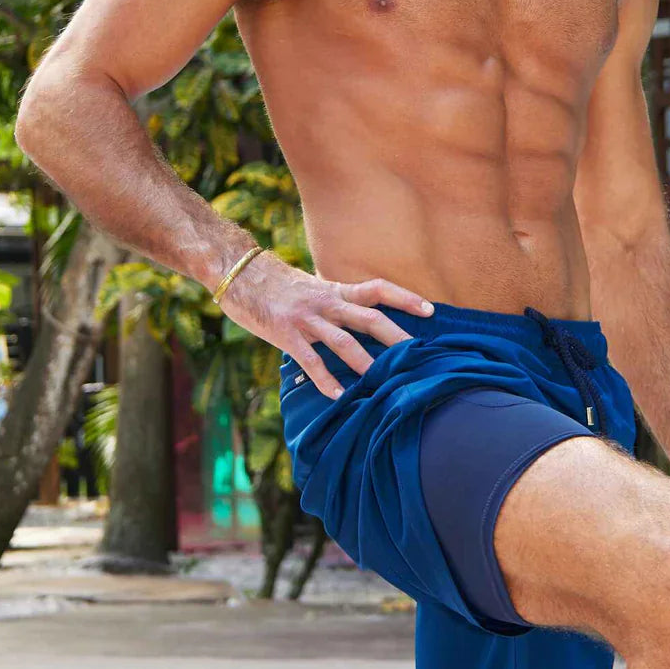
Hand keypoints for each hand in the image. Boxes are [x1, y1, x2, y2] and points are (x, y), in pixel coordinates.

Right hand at [219, 255, 433, 398]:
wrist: (239, 272)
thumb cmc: (277, 283)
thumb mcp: (312, 287)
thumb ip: (335, 300)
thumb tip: (359, 313)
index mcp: (335, 290)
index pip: (377, 290)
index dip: (404, 298)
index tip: (430, 310)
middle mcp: (326, 303)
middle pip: (368, 318)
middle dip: (395, 337)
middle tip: (418, 356)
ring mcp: (306, 319)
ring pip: (342, 341)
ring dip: (364, 362)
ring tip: (383, 382)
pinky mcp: (285, 334)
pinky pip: (308, 359)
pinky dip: (324, 378)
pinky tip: (336, 396)